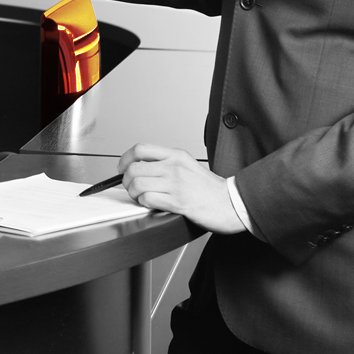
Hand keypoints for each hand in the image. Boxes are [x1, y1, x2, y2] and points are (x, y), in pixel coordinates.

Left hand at [117, 143, 245, 234]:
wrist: (230, 203)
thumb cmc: (209, 188)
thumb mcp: (188, 165)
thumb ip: (167, 162)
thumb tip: (141, 166)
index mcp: (176, 155)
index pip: (141, 149)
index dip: (125, 159)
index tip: (122, 167)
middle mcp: (174, 167)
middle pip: (134, 168)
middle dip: (126, 180)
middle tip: (131, 187)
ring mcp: (176, 184)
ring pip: (138, 184)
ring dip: (133, 193)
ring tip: (140, 197)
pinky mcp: (178, 202)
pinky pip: (148, 199)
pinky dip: (144, 203)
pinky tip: (150, 204)